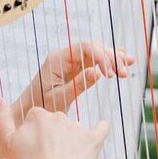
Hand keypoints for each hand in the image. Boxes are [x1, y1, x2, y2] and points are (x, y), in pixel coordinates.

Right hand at [0, 98, 109, 158]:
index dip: (31, 136)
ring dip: (69, 141)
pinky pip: (101, 129)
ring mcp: (77, 128)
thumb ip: (1, 120)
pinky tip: (101, 128)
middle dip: (50, 138)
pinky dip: (101, 128)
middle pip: (53, 124)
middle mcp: (59, 116)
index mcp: (38, 115)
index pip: (34, 120)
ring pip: (72, 130)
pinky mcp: (93, 141)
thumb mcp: (6, 144)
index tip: (30, 151)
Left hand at [14, 42, 132, 120]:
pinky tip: (123, 60)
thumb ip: (77, 85)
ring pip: (96, 53)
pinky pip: (94, 61)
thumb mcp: (58, 98)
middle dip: (110, 58)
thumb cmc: (40, 106)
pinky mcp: (75, 69)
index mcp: (58, 59)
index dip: (101, 57)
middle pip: (93, 48)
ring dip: (113, 58)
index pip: (84, 48)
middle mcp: (65, 57)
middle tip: (122, 74)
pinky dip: (108, 61)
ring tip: (129, 65)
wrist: (28, 110)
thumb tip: (96, 72)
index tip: (110, 75)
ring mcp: (71, 62)